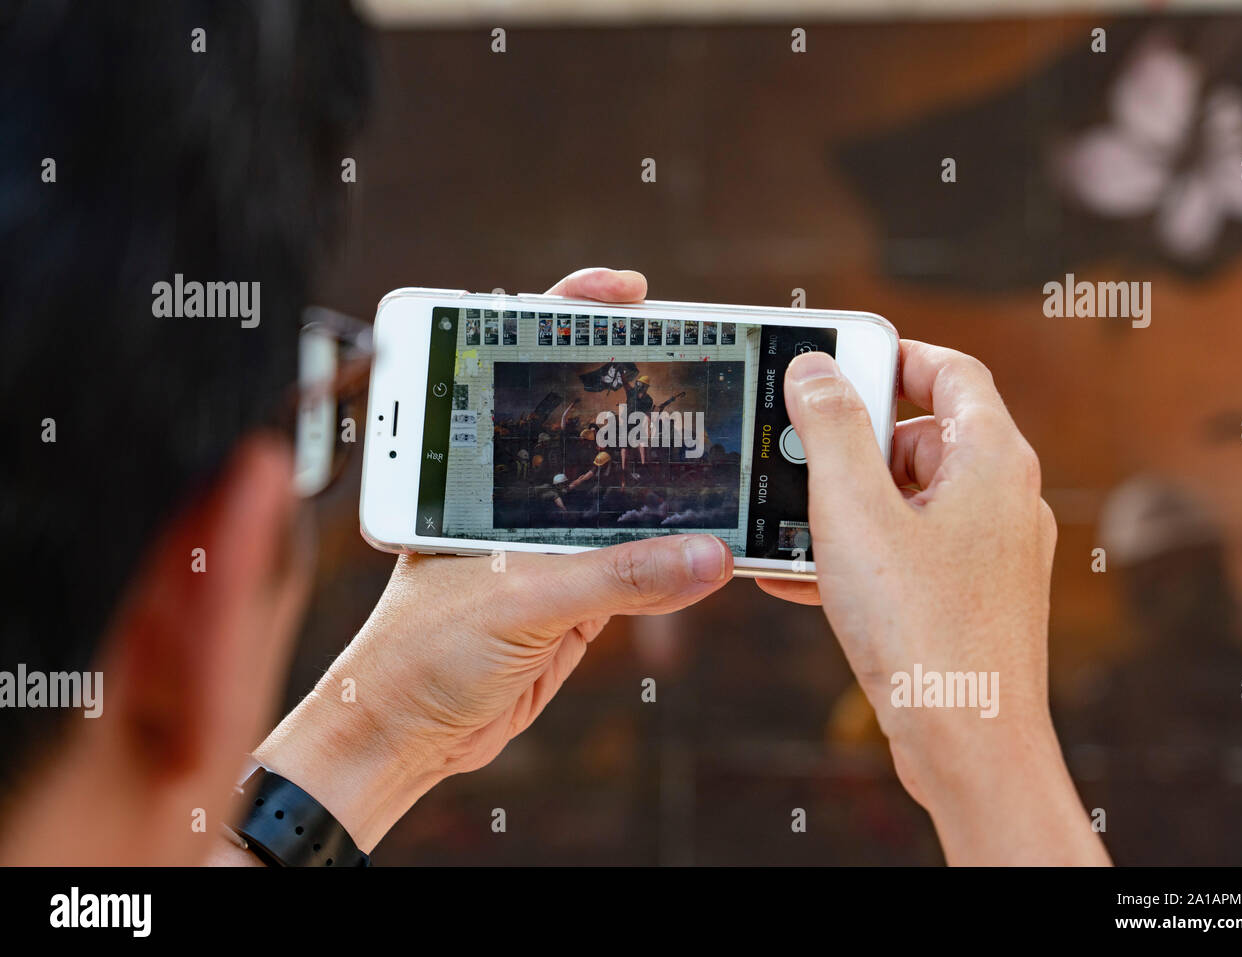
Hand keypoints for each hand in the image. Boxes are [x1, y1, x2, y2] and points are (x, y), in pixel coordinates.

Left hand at [252, 268, 732, 852]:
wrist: (407, 739)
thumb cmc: (419, 653)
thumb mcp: (516, 599)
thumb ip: (614, 576)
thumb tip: (710, 556)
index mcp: (478, 468)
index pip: (525, 368)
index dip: (572, 315)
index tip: (630, 292)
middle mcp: (516, 493)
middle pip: (591, 423)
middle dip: (647, 394)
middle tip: (715, 364)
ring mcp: (553, 541)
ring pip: (627, 496)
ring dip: (675, 481)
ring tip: (735, 447)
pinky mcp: (581, 593)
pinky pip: (643, 561)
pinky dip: (682, 551)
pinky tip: (723, 534)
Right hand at [761, 342, 1108, 864]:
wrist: (967, 746)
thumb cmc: (923, 631)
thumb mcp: (856, 513)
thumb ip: (832, 430)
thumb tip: (815, 369)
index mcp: (992, 461)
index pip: (952, 371)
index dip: (893, 356)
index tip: (838, 361)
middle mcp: (1002, 500)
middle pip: (922, 436)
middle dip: (852, 445)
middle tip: (797, 453)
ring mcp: (989, 553)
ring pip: (908, 501)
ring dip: (844, 507)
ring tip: (788, 525)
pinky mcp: (969, 599)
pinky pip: (907, 553)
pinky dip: (858, 553)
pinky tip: (801, 577)